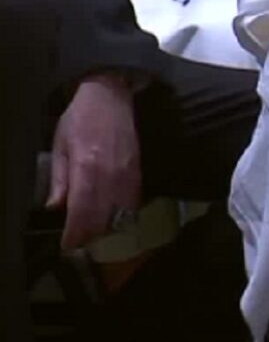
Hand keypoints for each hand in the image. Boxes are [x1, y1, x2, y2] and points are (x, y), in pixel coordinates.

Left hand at [47, 74, 142, 249]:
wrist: (111, 97)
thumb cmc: (80, 119)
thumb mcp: (60, 145)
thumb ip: (60, 179)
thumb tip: (56, 207)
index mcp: (85, 167)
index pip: (81, 211)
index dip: (74, 233)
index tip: (67, 244)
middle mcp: (109, 174)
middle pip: (102, 219)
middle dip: (89, 235)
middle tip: (77, 241)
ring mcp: (127, 174)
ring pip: (120, 215)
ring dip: (106, 228)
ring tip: (93, 231)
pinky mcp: (139, 172)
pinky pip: (132, 203)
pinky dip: (122, 215)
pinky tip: (112, 216)